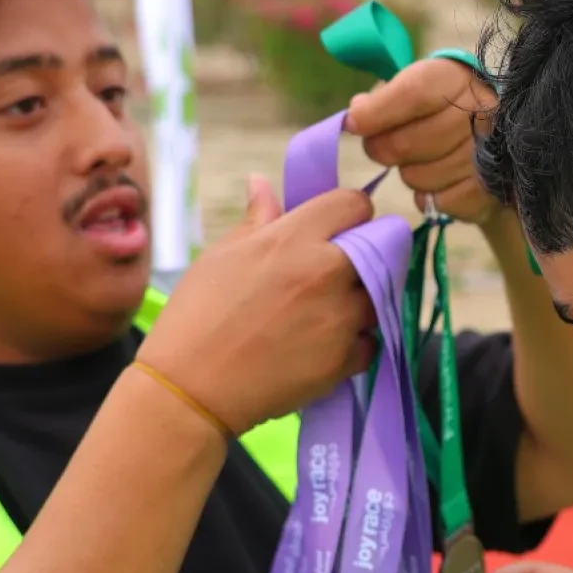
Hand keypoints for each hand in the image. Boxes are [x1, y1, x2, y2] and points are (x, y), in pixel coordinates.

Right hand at [138, 177, 378, 433]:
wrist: (190, 389)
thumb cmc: (196, 316)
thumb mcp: (221, 256)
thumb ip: (257, 219)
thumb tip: (262, 182)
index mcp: (293, 239)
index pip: (353, 203)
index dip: (349, 212)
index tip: (339, 227)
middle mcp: (326, 272)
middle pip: (381, 247)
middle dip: (366, 253)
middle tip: (338, 270)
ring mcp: (340, 317)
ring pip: (379, 296)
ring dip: (362, 300)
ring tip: (327, 311)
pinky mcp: (345, 358)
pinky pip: (370, 341)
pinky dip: (355, 343)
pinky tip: (324, 344)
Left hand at [345, 54, 497, 222]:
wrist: (495, 131)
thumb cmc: (441, 105)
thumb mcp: (415, 85)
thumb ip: (383, 99)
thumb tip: (356, 117)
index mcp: (455, 79)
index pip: (413, 95)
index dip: (377, 113)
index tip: (353, 123)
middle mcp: (480, 113)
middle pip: (406, 144)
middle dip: (383, 149)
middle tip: (384, 146)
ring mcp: (489, 154)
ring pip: (418, 178)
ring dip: (410, 174)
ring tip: (423, 160)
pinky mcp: (491, 190)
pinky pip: (440, 203)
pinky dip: (432, 197)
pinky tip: (441, 181)